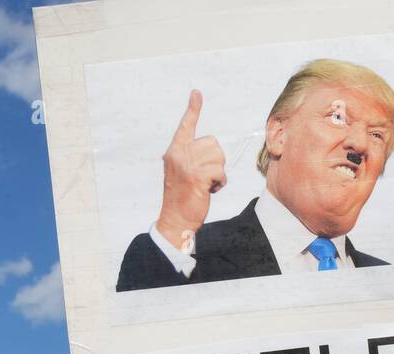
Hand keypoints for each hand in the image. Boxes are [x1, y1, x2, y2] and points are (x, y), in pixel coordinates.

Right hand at [154, 90, 226, 250]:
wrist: (175, 220)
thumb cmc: (181, 199)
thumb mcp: (182, 173)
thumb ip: (190, 158)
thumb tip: (209, 150)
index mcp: (174, 151)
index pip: (186, 125)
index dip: (193, 109)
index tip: (197, 93)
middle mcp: (179, 154)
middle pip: (213, 144)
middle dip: (215, 161)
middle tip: (203, 178)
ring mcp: (188, 164)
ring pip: (218, 158)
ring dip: (217, 173)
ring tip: (204, 185)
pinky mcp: (197, 176)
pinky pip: (220, 172)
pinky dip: (219, 183)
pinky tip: (208, 191)